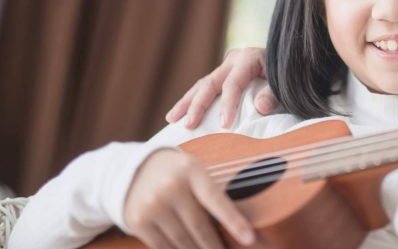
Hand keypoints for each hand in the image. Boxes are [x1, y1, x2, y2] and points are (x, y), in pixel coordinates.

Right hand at [124, 149, 254, 248]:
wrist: (135, 170)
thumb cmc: (179, 173)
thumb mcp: (196, 171)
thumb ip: (212, 192)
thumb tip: (238, 226)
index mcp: (191, 170)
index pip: (215, 199)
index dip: (234, 221)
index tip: (250, 239)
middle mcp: (170, 187)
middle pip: (199, 227)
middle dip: (216, 246)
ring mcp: (152, 205)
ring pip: (182, 241)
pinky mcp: (137, 221)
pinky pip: (163, 247)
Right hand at [165, 47, 277, 127]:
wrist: (291, 61)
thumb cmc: (287, 76)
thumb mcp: (284, 83)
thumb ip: (273, 94)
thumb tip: (261, 108)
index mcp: (249, 59)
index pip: (233, 84)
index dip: (228, 105)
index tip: (224, 125)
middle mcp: (234, 60)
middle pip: (210, 83)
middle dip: (197, 105)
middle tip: (188, 125)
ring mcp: (226, 66)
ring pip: (202, 84)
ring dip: (186, 102)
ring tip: (172, 118)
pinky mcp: (223, 73)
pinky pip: (205, 86)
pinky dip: (193, 99)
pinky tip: (181, 113)